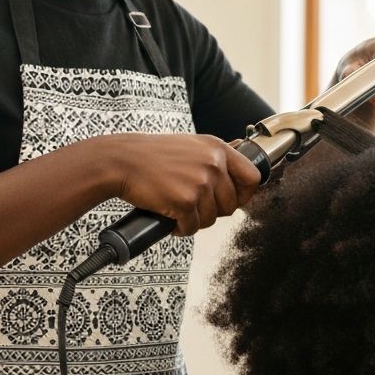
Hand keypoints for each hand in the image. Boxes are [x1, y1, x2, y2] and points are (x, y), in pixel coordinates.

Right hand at [105, 133, 261, 235]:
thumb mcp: (191, 146)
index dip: (244, 195)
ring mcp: (200, 183)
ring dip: (194, 220)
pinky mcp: (185, 201)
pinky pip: (192, 228)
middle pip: (231, 205)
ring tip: (177, 209)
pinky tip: (170, 218)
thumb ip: (214, 159)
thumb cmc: (151, 155)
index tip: (232, 201)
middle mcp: (213, 163)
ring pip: (211, 219)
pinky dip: (180, 228)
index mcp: (217, 148)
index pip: (252, 177)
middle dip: (212, 211)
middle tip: (193, 206)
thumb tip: (238, 178)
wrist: (122, 161)